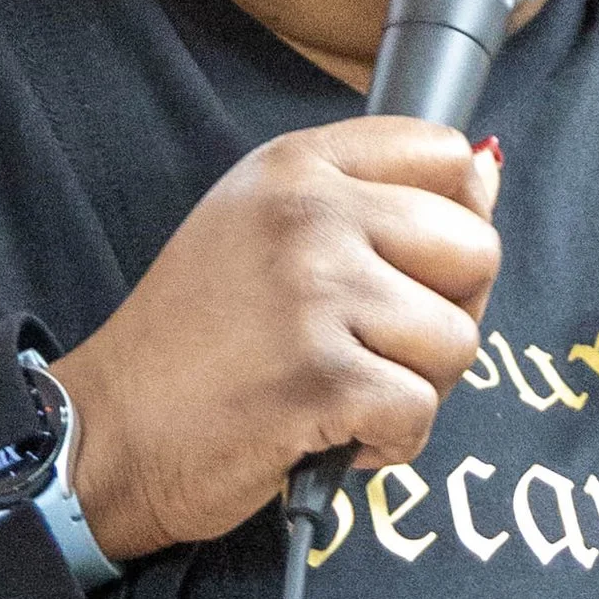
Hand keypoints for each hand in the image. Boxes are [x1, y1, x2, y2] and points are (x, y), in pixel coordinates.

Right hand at [51, 121, 502, 561]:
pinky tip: (333, 432)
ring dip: (416, 386)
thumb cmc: (194, 339)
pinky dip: (390, 442)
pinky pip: (421, 412)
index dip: (452, 225)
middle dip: (446, 314)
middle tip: (375, 346)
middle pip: (475, 251)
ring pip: (459, 341)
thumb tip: (489, 175)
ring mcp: (315, 292)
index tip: (405, 269)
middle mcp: (308, 213)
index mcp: (296, 165)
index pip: (448, 155)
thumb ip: (371, 196)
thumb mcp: (263, 227)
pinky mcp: (323, 377)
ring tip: (344, 390)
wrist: (110, 430)